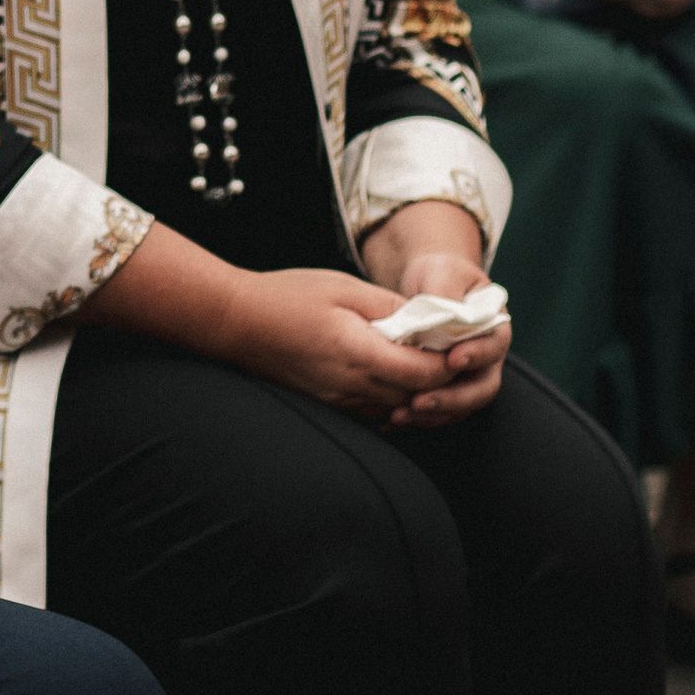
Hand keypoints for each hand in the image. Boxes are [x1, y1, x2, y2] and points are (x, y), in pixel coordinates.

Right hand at [207, 264, 441, 418]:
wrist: (235, 322)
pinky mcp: (331, 403)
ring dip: (419, 388)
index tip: (460, 339)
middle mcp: (352, 386)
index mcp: (358, 354)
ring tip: (428, 358)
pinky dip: (395, 394)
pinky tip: (396, 370)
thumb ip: (390, 307)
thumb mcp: (344, 288)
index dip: (450, 361)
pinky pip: (376, 407)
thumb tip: (430, 320)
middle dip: (442, 377)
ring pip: (399, 406)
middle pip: (418, 395)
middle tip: (454, 348)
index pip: (426, 373)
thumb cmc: (286, 298)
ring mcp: (340, 400)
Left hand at [373, 247, 510, 425]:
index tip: (452, 360)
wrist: (426, 289)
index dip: (476, 355)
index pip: (493, 347)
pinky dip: (416, 419)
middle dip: (452, 399)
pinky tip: (390, 421)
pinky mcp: (446, 390)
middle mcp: (486, 358)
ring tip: (400, 415)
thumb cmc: (440, 276)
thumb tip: (443, 312)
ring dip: (432, 415)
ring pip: (460, 407)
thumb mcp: (443, 272)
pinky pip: (438, 413)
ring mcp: (468, 378)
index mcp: (494, 327)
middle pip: (481, 388)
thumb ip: (446, 290)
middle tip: (420, 401)